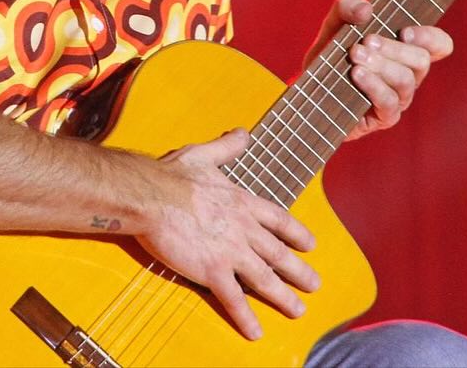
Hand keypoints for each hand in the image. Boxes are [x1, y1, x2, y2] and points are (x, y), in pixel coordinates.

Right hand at [136, 128, 319, 339]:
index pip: (279, 220)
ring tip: (298, 310)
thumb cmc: (173, 175)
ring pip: (265, 279)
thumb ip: (227, 146)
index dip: (297, 233)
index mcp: (242, 202)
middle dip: (299, 271)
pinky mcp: (212, 271)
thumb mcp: (205, 154)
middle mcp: (243, 229)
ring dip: (283, 297)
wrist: (152, 196)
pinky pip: (234, 299)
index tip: (310, 245)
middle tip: (315, 284)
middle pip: (279, 254)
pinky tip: (256, 332)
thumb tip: (244, 133)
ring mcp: (231, 252)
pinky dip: (246, 317)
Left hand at [306, 0, 452, 140]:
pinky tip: (356, 74)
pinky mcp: (384, 117)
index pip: (439, 44)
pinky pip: (389, 102)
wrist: (309, 87)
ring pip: (406, 80)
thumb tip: (366, 9)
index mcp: (407, 49)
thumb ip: (348, 6)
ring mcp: (399, 98)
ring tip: (355, 55)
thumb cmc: (332, 52)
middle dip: (394, 49)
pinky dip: (373, 86)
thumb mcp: (335, 22)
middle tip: (367, 41)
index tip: (404, 31)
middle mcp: (409, 74)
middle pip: (421, 60)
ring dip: (381, 65)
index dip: (430, 37)